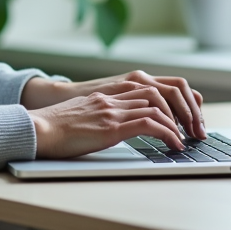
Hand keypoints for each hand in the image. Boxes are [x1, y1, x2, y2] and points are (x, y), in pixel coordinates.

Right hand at [28, 85, 186, 158]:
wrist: (38, 128)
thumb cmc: (57, 126)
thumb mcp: (86, 113)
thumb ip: (103, 112)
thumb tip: (118, 125)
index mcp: (109, 92)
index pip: (150, 86)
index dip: (172, 99)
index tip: (183, 114)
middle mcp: (114, 95)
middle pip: (160, 92)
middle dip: (182, 109)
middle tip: (192, 127)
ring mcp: (113, 109)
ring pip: (158, 105)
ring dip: (178, 122)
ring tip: (185, 138)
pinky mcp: (111, 126)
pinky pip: (149, 124)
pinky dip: (167, 134)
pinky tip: (173, 145)